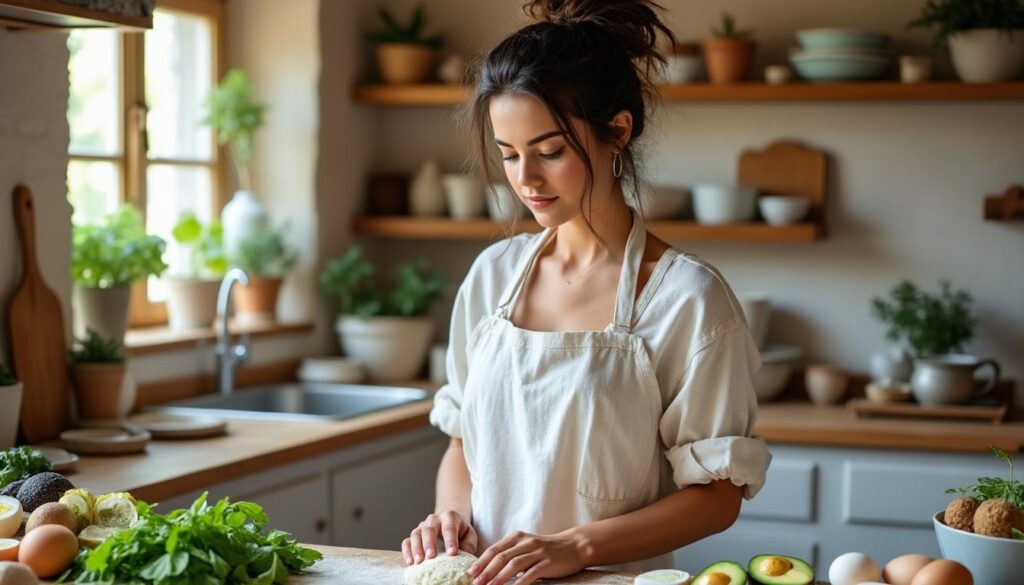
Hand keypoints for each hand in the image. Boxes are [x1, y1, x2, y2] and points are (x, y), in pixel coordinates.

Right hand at [402, 510, 478, 565]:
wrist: (450, 522)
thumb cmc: (461, 532)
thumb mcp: (469, 535)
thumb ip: (468, 545)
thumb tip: (463, 556)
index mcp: (450, 517)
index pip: (449, 527)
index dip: (450, 540)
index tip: (452, 553)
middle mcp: (434, 519)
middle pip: (429, 529)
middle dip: (430, 543)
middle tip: (431, 556)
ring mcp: (422, 526)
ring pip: (416, 534)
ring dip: (416, 548)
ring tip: (418, 561)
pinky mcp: (415, 535)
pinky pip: (407, 541)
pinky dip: (407, 551)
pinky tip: (410, 562)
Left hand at [467, 530, 587, 584]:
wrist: (574, 546)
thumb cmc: (547, 549)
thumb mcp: (526, 546)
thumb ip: (510, 553)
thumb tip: (489, 568)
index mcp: (517, 537)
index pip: (495, 549)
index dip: (481, 561)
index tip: (470, 573)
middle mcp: (526, 542)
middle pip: (501, 557)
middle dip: (486, 571)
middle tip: (475, 583)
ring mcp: (537, 552)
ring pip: (513, 565)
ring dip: (499, 578)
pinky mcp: (547, 562)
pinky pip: (531, 574)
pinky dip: (519, 583)